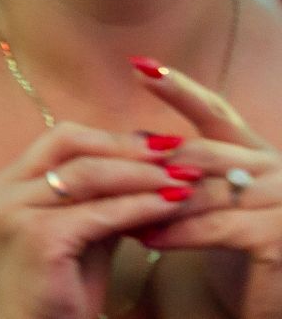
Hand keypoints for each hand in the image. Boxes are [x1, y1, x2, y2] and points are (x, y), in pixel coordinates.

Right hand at [0, 123, 197, 318]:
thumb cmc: (57, 294)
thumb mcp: (80, 236)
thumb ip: (102, 202)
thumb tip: (149, 172)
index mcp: (7, 185)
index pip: (60, 139)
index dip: (111, 137)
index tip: (157, 145)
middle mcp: (3, 191)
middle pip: (70, 144)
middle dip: (127, 147)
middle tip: (175, 154)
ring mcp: (14, 212)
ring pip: (87, 174)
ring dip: (140, 175)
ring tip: (180, 181)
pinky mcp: (37, 236)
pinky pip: (98, 212)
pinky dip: (138, 206)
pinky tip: (169, 207)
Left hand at [121, 56, 281, 316]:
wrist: (280, 300)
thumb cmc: (246, 253)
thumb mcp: (218, 205)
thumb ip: (190, 174)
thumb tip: (134, 147)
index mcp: (259, 156)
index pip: (217, 113)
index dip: (180, 90)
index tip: (140, 65)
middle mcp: (277, 171)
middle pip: (201, 152)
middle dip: (149, 161)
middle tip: (98, 161)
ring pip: (203, 190)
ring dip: (154, 198)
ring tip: (109, 204)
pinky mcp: (280, 241)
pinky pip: (218, 228)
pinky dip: (179, 232)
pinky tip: (148, 237)